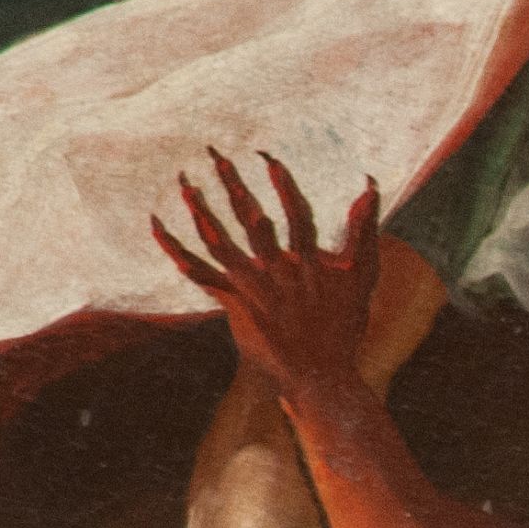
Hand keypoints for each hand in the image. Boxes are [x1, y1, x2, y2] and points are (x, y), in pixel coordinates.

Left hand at [153, 150, 381, 395]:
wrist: (319, 375)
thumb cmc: (343, 326)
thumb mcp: (363, 276)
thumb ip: (366, 229)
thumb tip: (370, 185)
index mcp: (307, 261)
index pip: (294, 211)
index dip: (282, 183)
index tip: (267, 156)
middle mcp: (276, 271)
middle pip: (250, 220)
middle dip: (233, 184)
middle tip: (215, 153)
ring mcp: (251, 288)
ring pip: (219, 243)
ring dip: (200, 211)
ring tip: (185, 183)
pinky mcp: (232, 303)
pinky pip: (198, 274)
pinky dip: (175, 250)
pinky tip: (158, 228)